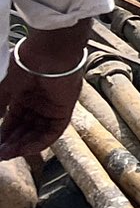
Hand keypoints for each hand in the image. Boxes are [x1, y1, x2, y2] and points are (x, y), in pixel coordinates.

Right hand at [0, 30, 89, 159]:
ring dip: (24, 145)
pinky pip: (54, 130)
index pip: (14, 120)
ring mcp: (53, 105)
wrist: (47, 53)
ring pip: (38, 132)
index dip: (5, 134)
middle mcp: (39, 101)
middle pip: (26, 128)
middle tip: (0, 154)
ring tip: (8, 154)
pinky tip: (26, 149)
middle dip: (12, 142)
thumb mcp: (4, 88)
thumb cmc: (24, 65)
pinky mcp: (65, 108)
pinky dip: (41, 142)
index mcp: (25, 94)